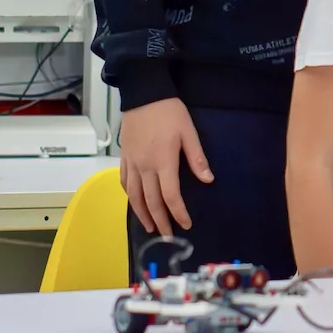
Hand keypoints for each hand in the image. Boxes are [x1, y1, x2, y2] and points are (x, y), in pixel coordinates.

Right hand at [118, 97, 212, 234]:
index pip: (171, 196)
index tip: (186, 224)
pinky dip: (129, 196)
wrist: (143, 94)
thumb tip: (208, 179)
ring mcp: (131, 163)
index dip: (178, 213)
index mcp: (163, 162)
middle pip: (151, 201)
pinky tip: (134, 201)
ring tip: (150, 227)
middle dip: (160, 221)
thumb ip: (197, 158)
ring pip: (134, 195)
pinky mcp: (124, 157)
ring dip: (142, 214)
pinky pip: (124, 182)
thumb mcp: (189, 132)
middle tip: (168, 237)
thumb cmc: (169, 112)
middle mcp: (144, 167)